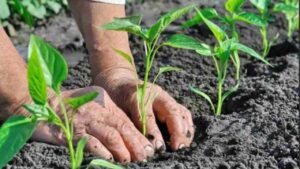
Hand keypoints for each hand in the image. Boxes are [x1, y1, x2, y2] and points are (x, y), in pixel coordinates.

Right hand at [31, 86, 153, 162]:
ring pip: (111, 134)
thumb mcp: (92, 103)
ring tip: (132, 160)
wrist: (41, 103)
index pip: (125, 120)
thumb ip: (107, 115)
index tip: (148, 146)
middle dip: (136, 143)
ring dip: (123, 149)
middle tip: (146, 155)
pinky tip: (111, 159)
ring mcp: (86, 119)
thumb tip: (124, 134)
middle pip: (122, 127)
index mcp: (105, 102)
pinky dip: (102, 150)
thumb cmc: (68, 105)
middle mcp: (98, 109)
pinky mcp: (73, 130)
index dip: (138, 135)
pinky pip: (91, 141)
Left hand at [94, 69, 194, 150]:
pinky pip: (183, 114)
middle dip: (177, 131)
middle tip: (177, 148)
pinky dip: (187, 126)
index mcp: (139, 95)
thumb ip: (130, 124)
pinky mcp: (172, 103)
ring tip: (183, 146)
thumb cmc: (117, 99)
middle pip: (172, 112)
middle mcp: (156, 95)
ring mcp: (166, 98)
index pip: (148, 115)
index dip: (153, 132)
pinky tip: (185, 139)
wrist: (121, 84)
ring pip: (181, 112)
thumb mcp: (118, 110)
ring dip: (185, 130)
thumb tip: (144, 145)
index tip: (158, 148)